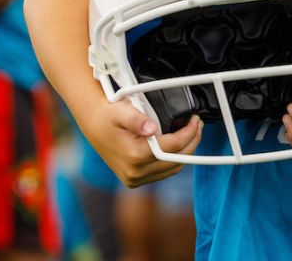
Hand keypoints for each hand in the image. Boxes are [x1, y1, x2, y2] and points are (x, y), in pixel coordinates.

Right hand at [83, 98, 202, 187]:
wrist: (93, 125)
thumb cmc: (108, 115)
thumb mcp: (121, 111)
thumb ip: (136, 120)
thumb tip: (152, 128)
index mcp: (135, 156)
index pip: (173, 146)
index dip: (189, 132)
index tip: (196, 120)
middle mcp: (135, 173)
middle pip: (177, 160)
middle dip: (192, 142)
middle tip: (198, 125)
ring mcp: (135, 180)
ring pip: (172, 169)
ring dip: (186, 152)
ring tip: (192, 133)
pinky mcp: (135, 181)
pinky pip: (163, 173)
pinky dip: (174, 160)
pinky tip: (179, 145)